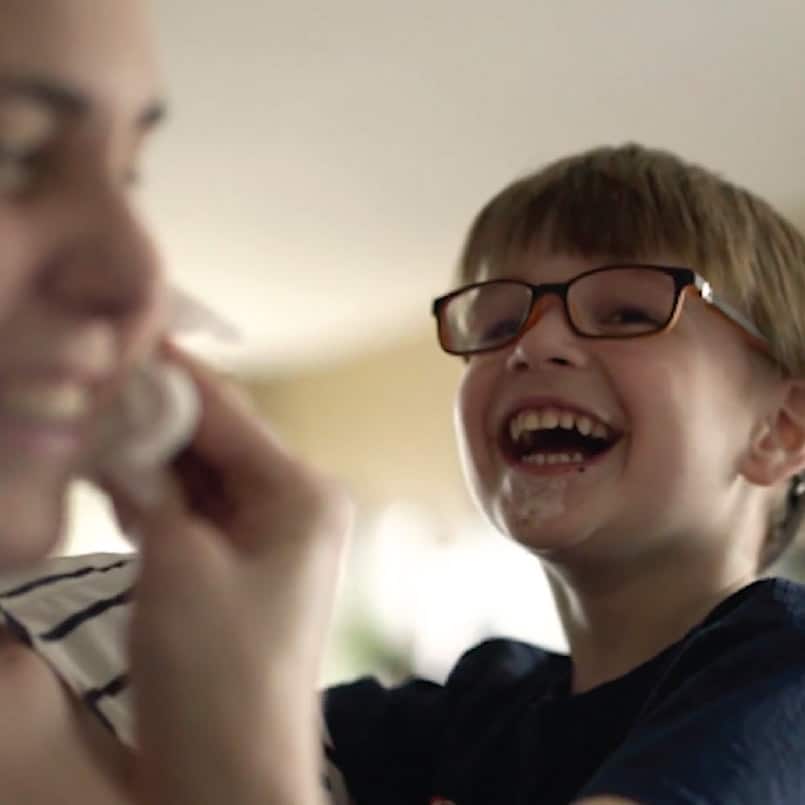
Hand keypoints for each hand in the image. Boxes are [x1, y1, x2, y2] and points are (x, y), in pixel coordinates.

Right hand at [101, 343, 351, 804]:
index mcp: (301, 493)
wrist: (227, 775)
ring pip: (199, 474)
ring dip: (147, 455)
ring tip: (89, 422)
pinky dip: (153, 494)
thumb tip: (125, 420)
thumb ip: (153, 483)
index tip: (119, 338)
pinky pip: (193, 511)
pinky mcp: (237, 565)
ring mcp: (267, 535)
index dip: (170, 375)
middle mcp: (294, 504)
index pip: (228, 414)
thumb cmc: (215, 673)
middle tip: (90, 384)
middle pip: (215, 440)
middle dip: (152, 416)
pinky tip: (109, 473)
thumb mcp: (176, 563)